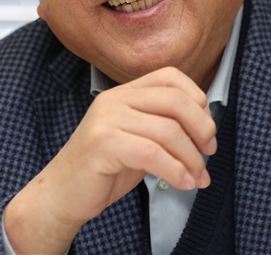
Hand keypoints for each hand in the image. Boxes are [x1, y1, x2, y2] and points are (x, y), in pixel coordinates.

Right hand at [3, 67, 216, 253]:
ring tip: (197, 177)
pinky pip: (152, 153)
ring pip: (168, 130)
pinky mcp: (103, 143)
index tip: (206, 130)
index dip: (198, 100)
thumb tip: (206, 128)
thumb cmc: (103, 169)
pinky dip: (176, 170)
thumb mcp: (137, 139)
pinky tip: (183, 183)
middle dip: (202, 128)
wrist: (62, 194)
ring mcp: (106, 119)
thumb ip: (162, 126)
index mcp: (124, 93)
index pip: (171, 77)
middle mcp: (114, 99)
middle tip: (208, 153)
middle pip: (175, 100)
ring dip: (191, 158)